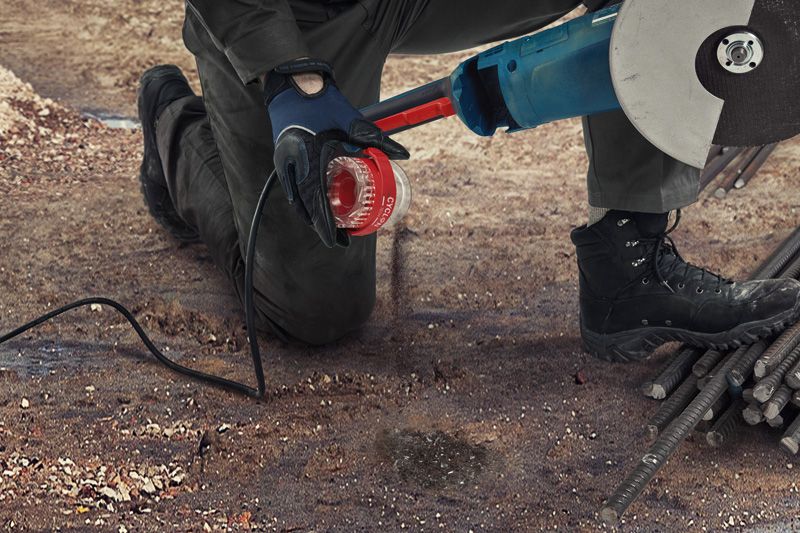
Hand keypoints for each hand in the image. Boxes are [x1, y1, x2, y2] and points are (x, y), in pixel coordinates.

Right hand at [264, 59, 408, 247]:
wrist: (294, 84)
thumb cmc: (325, 103)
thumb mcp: (353, 123)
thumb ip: (378, 141)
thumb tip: (404, 155)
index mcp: (312, 157)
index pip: (318, 201)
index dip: (326, 225)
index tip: (336, 241)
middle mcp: (294, 163)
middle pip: (306, 207)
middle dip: (321, 227)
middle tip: (338, 240)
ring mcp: (284, 162)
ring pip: (296, 200)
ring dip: (311, 217)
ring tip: (328, 229)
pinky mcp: (281, 158)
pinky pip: (291, 188)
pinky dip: (301, 203)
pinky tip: (311, 210)